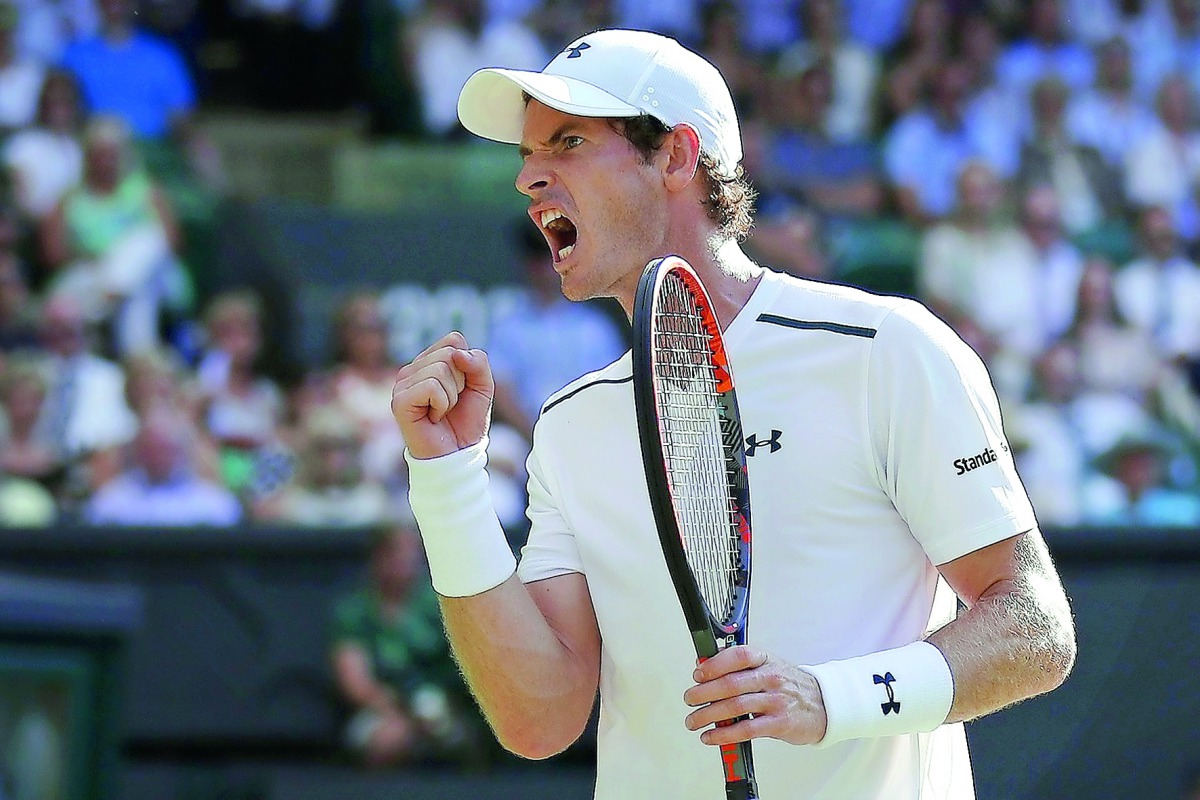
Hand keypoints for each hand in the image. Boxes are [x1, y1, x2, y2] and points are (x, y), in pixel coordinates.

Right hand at [392, 331, 493, 458]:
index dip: (467, 366)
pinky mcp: (399, 401)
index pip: (454, 340)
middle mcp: (411, 369)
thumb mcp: (483, 387)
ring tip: (442, 412)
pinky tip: (434, 418)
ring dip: (452, 396)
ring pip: (441, 368)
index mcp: (428, 362)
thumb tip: (457, 353)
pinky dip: (442, 404)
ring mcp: (402, 384)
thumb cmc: (467, 422)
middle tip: (452, 404)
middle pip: (449, 353)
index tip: (462, 389)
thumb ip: (478, 362)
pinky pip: (432, 386)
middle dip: (461, 382)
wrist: (457, 455)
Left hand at [683, 646, 827, 746]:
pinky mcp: (778, 724)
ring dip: (709, 715)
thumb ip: (737, 665)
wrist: (822, 704)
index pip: (738, 656)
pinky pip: (746, 729)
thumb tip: (704, 665)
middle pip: (731, 683)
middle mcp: (770, 678)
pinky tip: (711, 736)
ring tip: (694, 721)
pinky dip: (724, 734)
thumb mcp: (766, 665)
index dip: (714, 664)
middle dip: (704, 693)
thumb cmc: (789, 684)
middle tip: (690, 699)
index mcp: (765, 659)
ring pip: (735, 707)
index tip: (697, 674)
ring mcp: (776, 701)